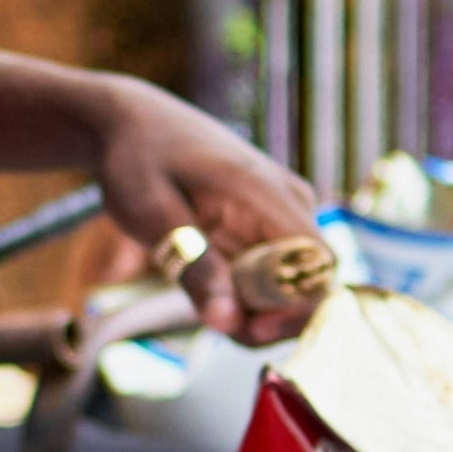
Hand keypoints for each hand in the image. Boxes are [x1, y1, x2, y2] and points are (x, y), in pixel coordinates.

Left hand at [89, 83, 322, 341]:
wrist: (133, 123)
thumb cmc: (139, 162)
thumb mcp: (153, 218)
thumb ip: (196, 269)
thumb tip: (228, 324)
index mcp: (268, 196)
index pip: (319, 266)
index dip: (297, 309)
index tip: (248, 328)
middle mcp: (289, 204)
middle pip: (311, 283)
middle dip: (272, 319)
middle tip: (215, 323)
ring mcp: (282, 213)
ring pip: (292, 283)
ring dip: (256, 310)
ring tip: (203, 303)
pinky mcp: (267, 224)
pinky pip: (274, 273)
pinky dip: (247, 294)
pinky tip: (210, 291)